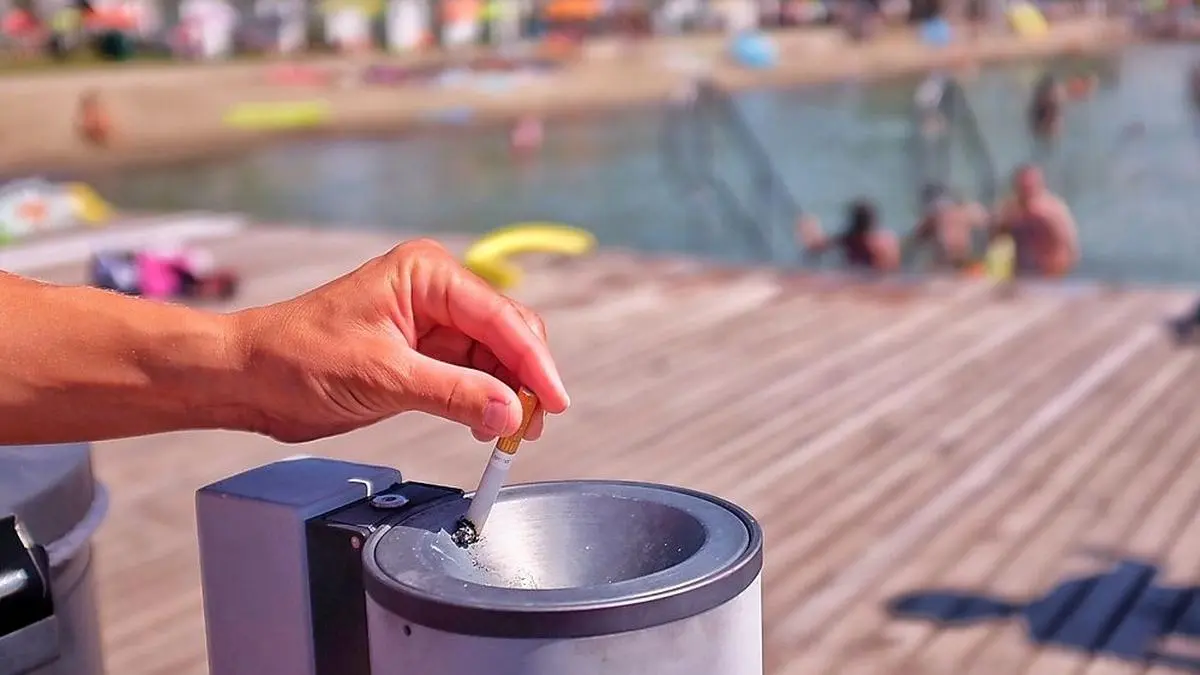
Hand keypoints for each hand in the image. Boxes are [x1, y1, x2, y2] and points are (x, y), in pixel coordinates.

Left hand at [228, 239, 569, 442]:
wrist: (248, 377)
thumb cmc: (297, 357)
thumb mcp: (383, 377)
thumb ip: (454, 394)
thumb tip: (511, 412)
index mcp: (427, 274)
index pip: (500, 317)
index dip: (534, 361)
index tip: (554, 399)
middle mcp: (436, 291)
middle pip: (508, 333)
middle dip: (525, 379)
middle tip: (532, 426)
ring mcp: (431, 322)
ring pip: (495, 358)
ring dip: (508, 394)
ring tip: (511, 434)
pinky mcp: (423, 353)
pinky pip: (472, 375)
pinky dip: (485, 401)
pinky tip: (488, 426)